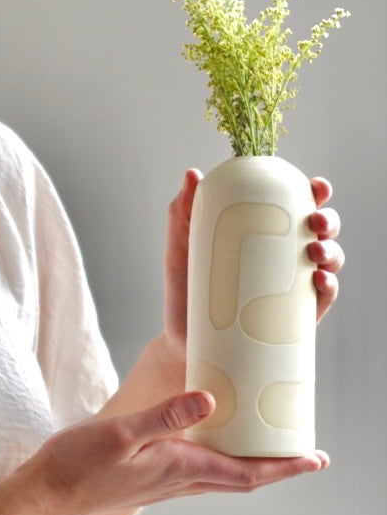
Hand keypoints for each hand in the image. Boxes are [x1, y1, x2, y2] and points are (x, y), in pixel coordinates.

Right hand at [35, 390, 328, 514]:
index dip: (283, 467)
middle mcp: (177, 480)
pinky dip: (220, 462)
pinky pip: (198, 473)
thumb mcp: (121, 431)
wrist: (48, 492)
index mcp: (178, 467)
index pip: (245, 472)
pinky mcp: (148, 479)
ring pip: (221, 478)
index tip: (315, 459)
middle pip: (241, 479)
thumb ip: (165, 415)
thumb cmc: (79, 461)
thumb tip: (211, 401)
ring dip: (250, 466)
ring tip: (266, 448)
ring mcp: (162, 483)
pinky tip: (210, 445)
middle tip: (304, 454)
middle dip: (276, 469)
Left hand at [161, 169, 344, 364]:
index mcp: (260, 232)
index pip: (293, 206)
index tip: (315, 185)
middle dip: (328, 220)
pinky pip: (322, 299)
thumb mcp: (181, 246)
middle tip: (315, 221)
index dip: (312, 193)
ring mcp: (290, 286)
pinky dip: (328, 286)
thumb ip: (183, 211)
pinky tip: (319, 280)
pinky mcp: (293, 317)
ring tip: (315, 252)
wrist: (184, 340)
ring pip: (327, 261)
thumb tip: (193, 174)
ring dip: (331, 252)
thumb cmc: (186, 288)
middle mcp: (281, 256)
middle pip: (318, 231)